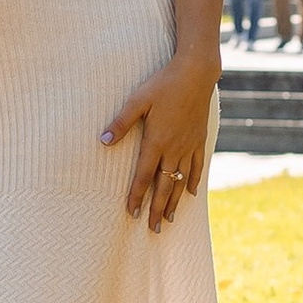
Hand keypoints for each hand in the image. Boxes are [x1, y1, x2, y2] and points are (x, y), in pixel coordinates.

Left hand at [101, 54, 219, 231]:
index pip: (144, 176)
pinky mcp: (200, 139)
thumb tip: (102, 141)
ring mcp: (189, 145)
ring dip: (174, 201)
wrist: (196, 73)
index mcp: (156, 141)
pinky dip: (193, 181)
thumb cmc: (163, 84)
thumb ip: (120, 122)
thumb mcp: (137, 100)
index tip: (132, 213)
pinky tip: (191, 193)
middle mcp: (174, 148)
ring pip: (181, 180)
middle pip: (164, 185)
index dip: (137, 196)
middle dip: (157, 208)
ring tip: (169, 219)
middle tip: (153, 229)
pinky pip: (197, 166)